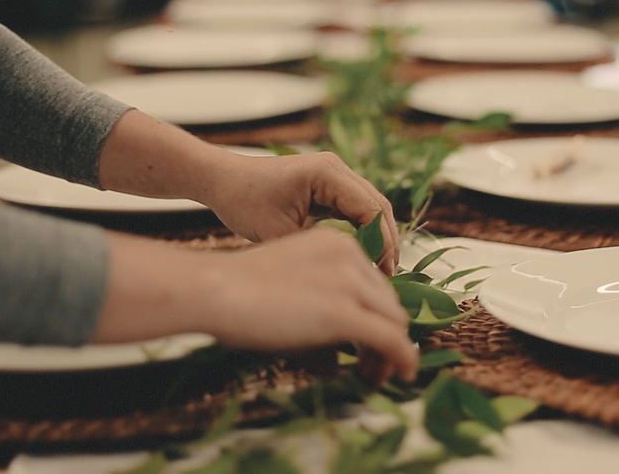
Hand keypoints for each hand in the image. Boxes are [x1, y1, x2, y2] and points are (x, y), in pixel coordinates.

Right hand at [94, 228, 417, 383]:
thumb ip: (316, 299)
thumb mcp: (287, 281)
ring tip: (376, 377)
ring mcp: (350, 284)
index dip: (372, 315)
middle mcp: (350, 257)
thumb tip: (334, 350)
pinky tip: (404, 374)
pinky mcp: (345, 314)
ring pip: (393, 321)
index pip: (371, 283)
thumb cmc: (233, 289)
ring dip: (392, 352)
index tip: (363, 342)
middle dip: (386, 335)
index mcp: (336, 242)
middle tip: (371, 366)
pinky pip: (391, 340)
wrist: (214, 287)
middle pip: (387, 301)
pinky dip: (402, 358)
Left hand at [97, 111, 399, 272]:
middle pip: (378, 206)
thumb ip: (312, 252)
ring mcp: (333, 175)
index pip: (372, 210)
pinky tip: (361, 256)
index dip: (383, 244)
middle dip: (386, 241)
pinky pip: (354, 208)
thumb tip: (343, 279)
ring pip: (370, 207)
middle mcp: (336, 169)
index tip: (384, 275)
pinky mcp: (326, 185)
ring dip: (377, 236)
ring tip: (379, 271)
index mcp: (327, 174)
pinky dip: (362, 230)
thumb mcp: (278, 233)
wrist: (220, 180)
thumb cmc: (243, 203)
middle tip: (388, 277)